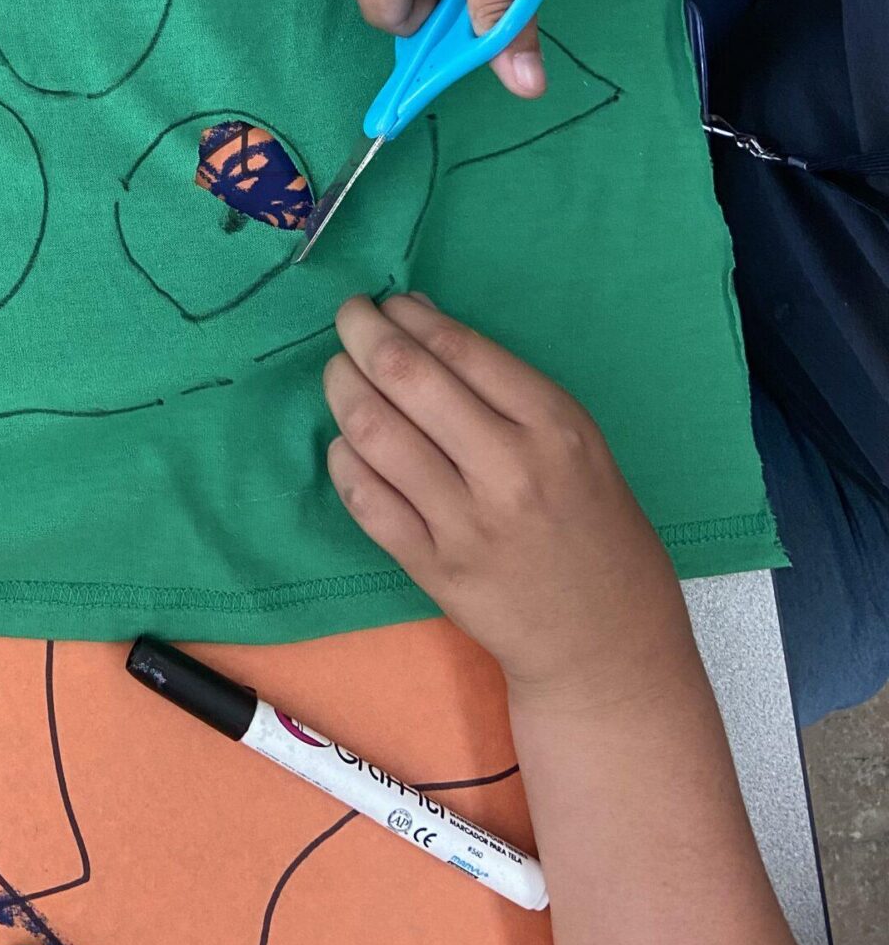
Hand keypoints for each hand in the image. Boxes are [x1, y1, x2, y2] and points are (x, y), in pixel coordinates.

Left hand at [323, 293, 696, 710]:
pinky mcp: (432, 569)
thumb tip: (422, 319)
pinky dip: (342, 460)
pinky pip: (365, 499)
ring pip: (375, 433)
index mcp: (554, 426)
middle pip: (408, 378)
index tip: (387, 302)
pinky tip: (344, 442)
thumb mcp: (577, 442)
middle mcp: (509, 469)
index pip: (460, 348)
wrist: (606, 642)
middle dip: (363, 333)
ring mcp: (466, 523)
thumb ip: (504, 386)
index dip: (410, 315)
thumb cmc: (592, 525)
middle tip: (348, 316)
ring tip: (338, 372)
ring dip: (343, 388)